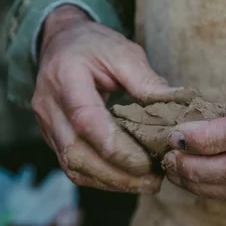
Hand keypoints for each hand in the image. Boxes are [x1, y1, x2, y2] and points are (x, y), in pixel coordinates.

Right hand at [32, 5, 190, 193]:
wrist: (61, 42)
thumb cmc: (94, 45)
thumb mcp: (124, 52)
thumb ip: (147, 81)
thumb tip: (179, 107)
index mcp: (65, 77)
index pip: (86, 121)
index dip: (116, 147)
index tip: (147, 162)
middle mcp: (48, 105)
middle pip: (76, 153)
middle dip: (116, 174)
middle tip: (152, 181)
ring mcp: (46, 125)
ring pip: (72, 166)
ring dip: (109, 181)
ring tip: (144, 183)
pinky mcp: (51, 138)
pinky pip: (72, 167)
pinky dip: (100, 178)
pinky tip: (126, 179)